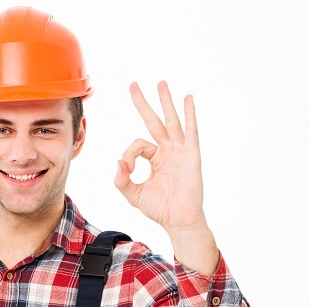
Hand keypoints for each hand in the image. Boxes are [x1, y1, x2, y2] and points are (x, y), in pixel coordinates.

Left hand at [114, 81, 206, 231]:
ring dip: (165, 101)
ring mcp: (180, 151)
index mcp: (154, 159)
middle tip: (133, 84)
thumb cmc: (159, 208)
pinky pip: (190, 131)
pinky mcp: (191, 155)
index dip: (129, 154)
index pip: (138, 144)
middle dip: (143, 103)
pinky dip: (189, 115)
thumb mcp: (133, 194)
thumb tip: (118, 162)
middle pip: (154, 121)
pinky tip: (188, 99)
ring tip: (160, 83)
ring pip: (171, 121)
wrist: (178, 220)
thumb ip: (121, 179)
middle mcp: (168, 151)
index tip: (127, 168)